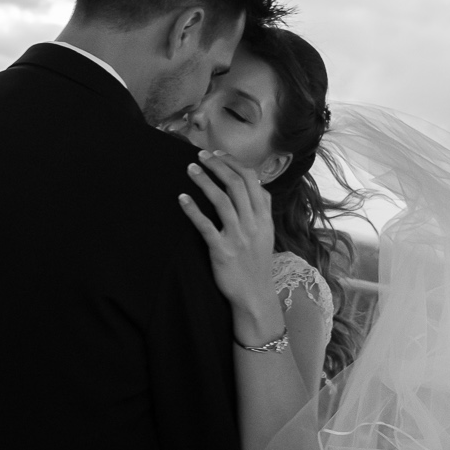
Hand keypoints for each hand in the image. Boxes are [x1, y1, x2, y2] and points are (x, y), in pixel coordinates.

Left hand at [178, 150, 283, 342]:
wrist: (255, 295)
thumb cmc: (257, 262)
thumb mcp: (267, 232)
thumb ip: (262, 208)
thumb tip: (255, 184)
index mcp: (264, 217)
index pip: (251, 180)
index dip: (233, 163)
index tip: (218, 155)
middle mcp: (253, 223)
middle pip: (236, 185)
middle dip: (217, 166)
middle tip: (200, 155)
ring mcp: (238, 237)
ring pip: (222, 201)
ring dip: (205, 181)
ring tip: (190, 169)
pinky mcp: (222, 251)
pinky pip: (206, 226)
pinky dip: (193, 210)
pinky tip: (182, 198)